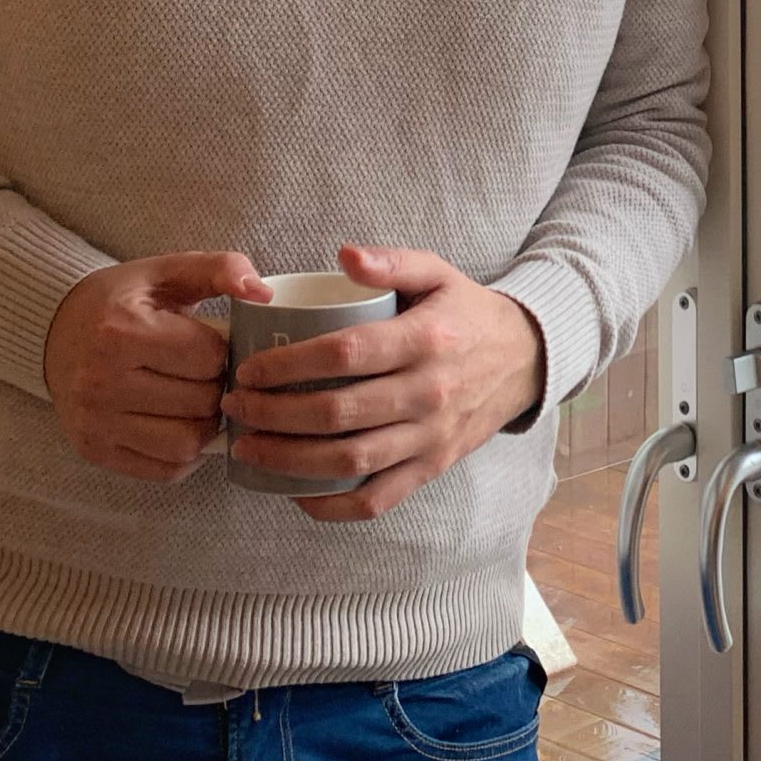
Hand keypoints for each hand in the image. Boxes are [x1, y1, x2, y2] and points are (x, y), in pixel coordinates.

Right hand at [43, 251, 268, 482]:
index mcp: (121, 331)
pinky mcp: (94, 450)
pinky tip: (181, 423)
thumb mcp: (167, 271)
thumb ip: (220, 269)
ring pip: (186, 443)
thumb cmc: (121, 301)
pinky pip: (163, 469)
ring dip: (206, 424)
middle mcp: (101, 381)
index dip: (224, 351)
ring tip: (198, 400)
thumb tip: (263, 293)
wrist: (56, 330)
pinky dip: (185, 453)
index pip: (208, 358)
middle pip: (201, 402)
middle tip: (209, 374)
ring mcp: (95, 422)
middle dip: (217, 386)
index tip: (214, 344)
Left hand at [224, 244, 545, 521]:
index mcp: (425, 340)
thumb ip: (391, 262)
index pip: (346, 355)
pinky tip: (294, 492)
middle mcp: (429, 392)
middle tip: (235, 406)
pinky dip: (331, 505)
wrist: (525, 360)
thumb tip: (343, 255)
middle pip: (339, 412)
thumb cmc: (466, 314)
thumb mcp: (438, 273)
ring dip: (289, 460)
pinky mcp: (433, 467)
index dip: (289, 364)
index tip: (249, 368)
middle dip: (273, 414)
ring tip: (248, 447)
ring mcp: (431, 437)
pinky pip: (377, 499)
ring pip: (350, 460)